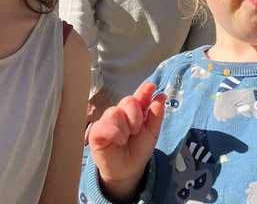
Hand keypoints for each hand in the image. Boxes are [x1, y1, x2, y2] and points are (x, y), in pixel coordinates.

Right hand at [89, 82, 165, 201]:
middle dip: (137, 115)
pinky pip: (105, 126)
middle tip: (137, 130)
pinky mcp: (96, 132)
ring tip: (126, 138)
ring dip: (126, 127)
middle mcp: (120, 112)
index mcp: (134, 110)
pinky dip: (116, 133)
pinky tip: (118, 141)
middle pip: (128, 101)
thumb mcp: (152, 133)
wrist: (128, 170)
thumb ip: (156, 115)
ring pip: (116, 111)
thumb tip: (161, 97)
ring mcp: (107, 120)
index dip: (144, 90)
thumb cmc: (138, 149)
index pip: (138, 96)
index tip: (151, 86)